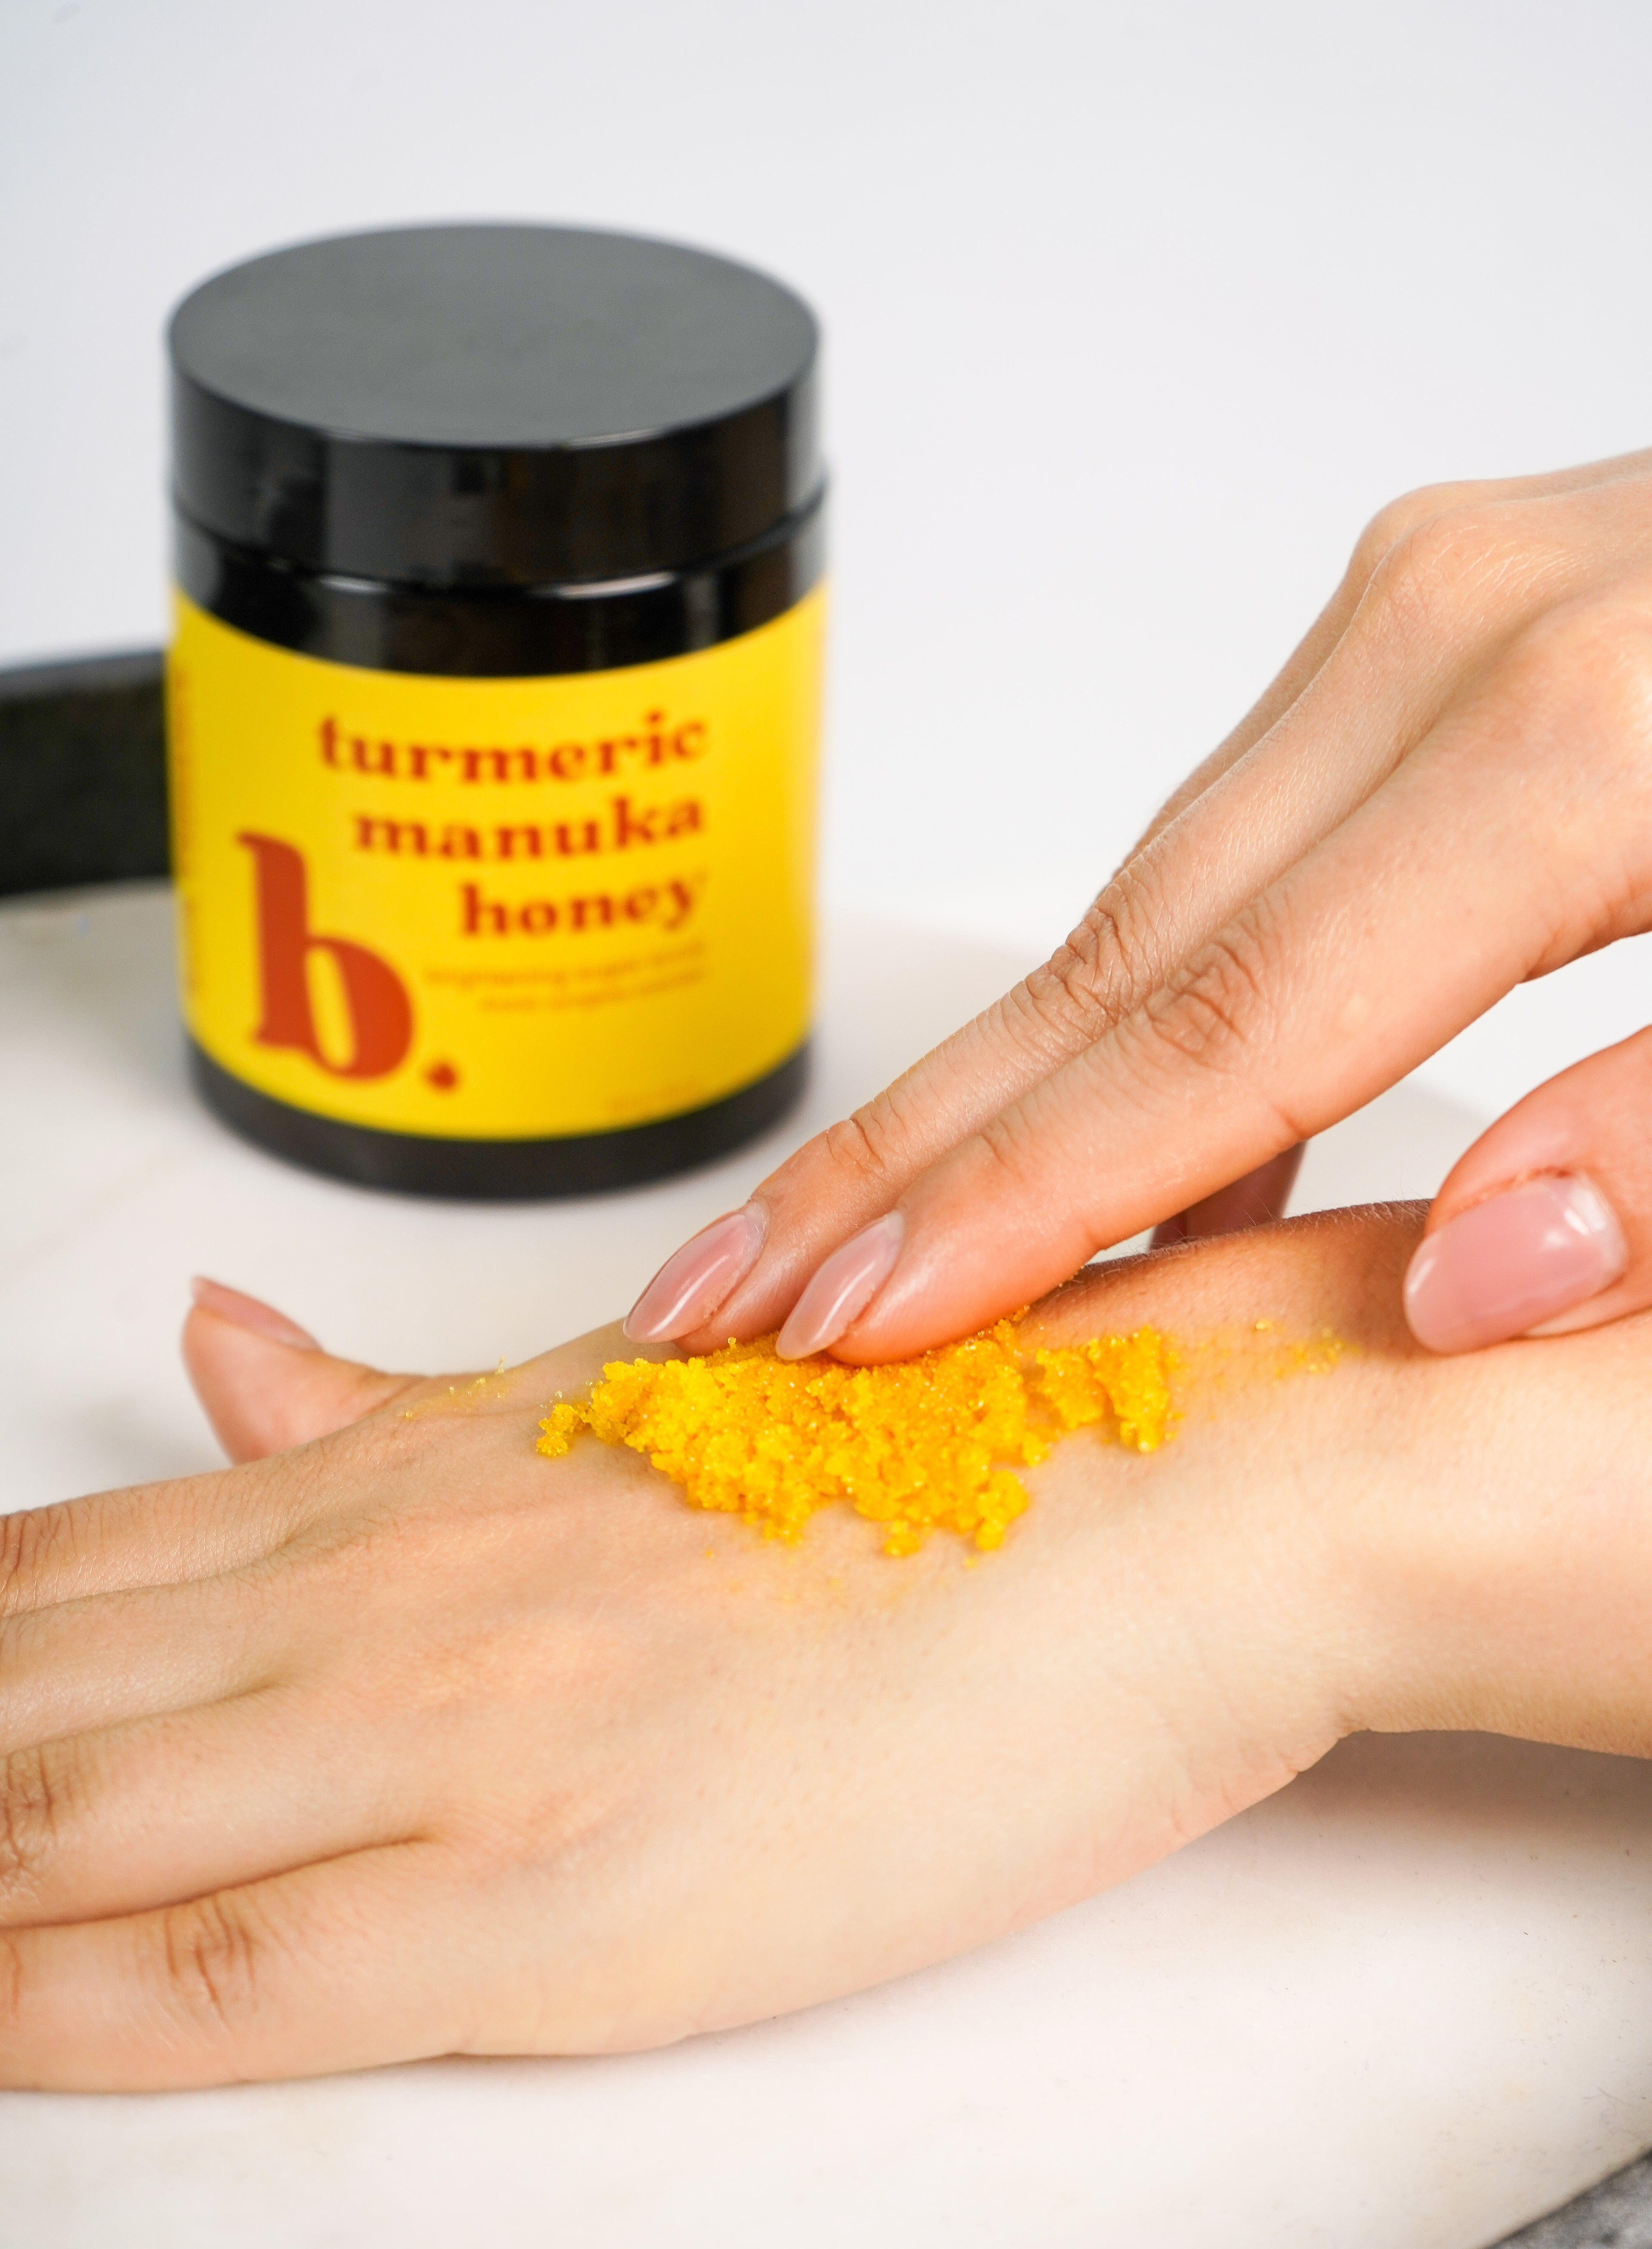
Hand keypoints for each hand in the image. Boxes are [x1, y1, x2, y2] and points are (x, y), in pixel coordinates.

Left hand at [4, 1217, 1649, 2090]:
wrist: (1174, 1499)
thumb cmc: (934, 1442)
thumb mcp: (624, 1407)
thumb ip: (382, 1414)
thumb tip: (211, 1348)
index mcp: (408, 1482)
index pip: (54, 1577)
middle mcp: (392, 1593)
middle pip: (24, 1698)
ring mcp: (457, 1743)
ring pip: (65, 1826)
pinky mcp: (553, 1908)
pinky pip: (218, 1981)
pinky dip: (48, 2014)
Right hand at [624, 451, 1651, 1364]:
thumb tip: (1469, 1283)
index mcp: (1576, 731)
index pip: (1223, 1025)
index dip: (1025, 1202)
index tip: (853, 1328)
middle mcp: (1457, 639)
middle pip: (1121, 952)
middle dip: (910, 1154)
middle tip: (723, 1300)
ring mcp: (1432, 611)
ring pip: (1150, 896)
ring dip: (988, 1087)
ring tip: (833, 1241)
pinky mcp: (1441, 624)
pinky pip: (1235, 850)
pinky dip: (1127, 1006)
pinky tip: (1070, 1145)